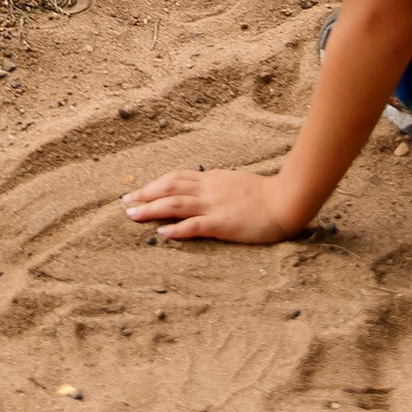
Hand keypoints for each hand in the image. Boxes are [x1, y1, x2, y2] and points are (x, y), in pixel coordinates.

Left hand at [122, 167, 304, 243]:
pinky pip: (194, 225)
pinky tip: (161, 233)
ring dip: (151, 208)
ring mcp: (214, 205)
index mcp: (212, 179)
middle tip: (125, 202)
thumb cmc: (266, 194)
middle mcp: (208, 189)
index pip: (177, 178)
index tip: (139, 190)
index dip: (155, 184)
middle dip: (145, 194)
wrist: (286, 200)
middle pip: (169, 187)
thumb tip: (201, 189)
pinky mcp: (222, 223)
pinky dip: (176, 228)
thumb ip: (218, 186)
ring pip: (175, 203)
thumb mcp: (236, 183)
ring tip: (132, 214)